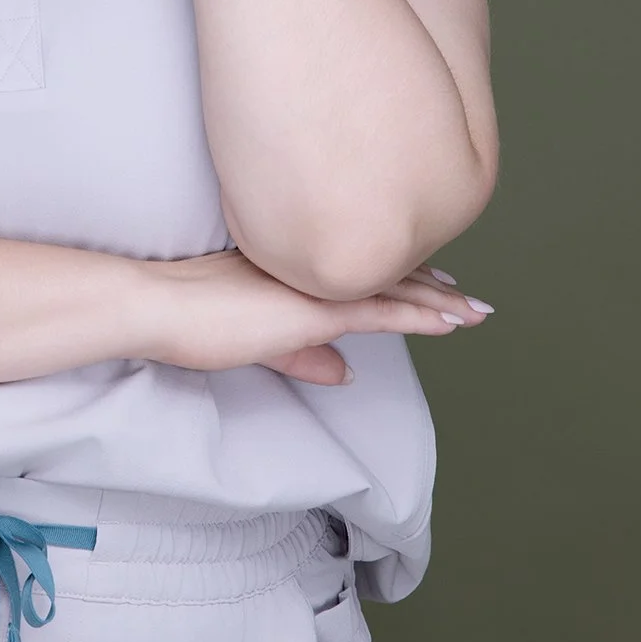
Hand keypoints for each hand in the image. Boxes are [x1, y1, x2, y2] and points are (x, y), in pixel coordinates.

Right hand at [136, 249, 491, 384]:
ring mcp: (319, 286)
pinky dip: (426, 316)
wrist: (162, 307)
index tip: (430, 280)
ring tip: (478, 310)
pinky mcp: (318, 309)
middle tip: (468, 294)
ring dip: (443, 302)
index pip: (359, 271)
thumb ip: (302, 355)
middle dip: (432, 287)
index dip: (399, 276)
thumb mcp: (257, 342)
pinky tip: (453, 321)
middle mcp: (315, 270)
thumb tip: (344, 371)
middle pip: (387, 275)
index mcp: (296, 270)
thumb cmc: (191, 321)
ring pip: (396, 290)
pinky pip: (386, 312)